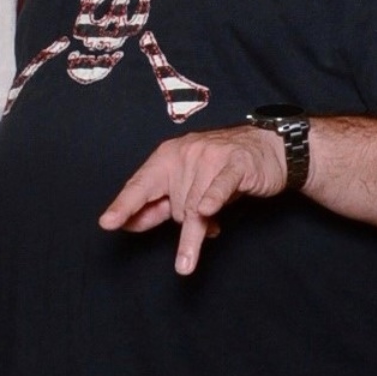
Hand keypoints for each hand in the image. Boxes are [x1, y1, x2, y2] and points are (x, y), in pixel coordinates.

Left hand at [99, 124, 289, 275]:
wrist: (269, 151)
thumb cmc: (222, 171)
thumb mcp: (187, 188)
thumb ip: (159, 207)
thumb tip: (129, 225)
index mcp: (166, 157)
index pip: (139, 186)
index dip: (123, 206)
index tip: (107, 223)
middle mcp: (184, 153)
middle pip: (175, 207)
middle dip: (188, 221)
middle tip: (204, 214)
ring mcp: (210, 157)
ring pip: (196, 207)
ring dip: (206, 223)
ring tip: (216, 218)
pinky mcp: (236, 165)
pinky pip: (220, 187)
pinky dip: (213, 200)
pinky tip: (207, 211)